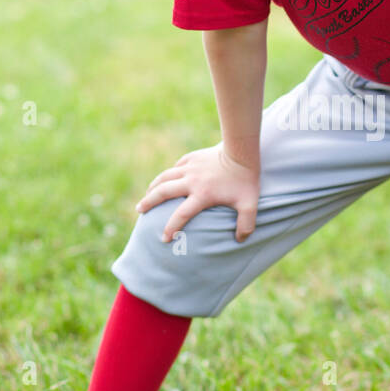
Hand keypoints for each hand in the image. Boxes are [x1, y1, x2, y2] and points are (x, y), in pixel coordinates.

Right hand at [135, 143, 260, 242]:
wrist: (242, 151)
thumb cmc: (246, 179)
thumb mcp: (250, 204)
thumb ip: (246, 224)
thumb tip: (240, 240)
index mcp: (203, 194)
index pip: (181, 214)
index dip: (171, 228)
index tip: (164, 238)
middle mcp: (191, 181)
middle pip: (163, 192)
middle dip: (149, 202)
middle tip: (139, 211)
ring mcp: (190, 167)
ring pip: (164, 177)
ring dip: (153, 187)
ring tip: (146, 195)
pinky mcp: (192, 157)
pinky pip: (176, 167)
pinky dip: (168, 174)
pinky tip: (165, 180)